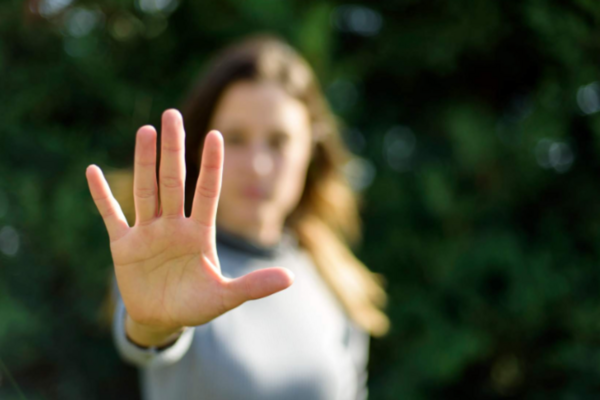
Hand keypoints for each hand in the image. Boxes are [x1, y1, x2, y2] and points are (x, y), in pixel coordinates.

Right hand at [86, 109, 293, 343]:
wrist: (162, 320)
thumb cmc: (196, 305)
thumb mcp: (225, 297)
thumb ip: (253, 286)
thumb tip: (290, 278)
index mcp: (199, 233)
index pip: (207, 191)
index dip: (211, 165)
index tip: (216, 135)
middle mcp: (174, 225)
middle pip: (173, 181)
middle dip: (173, 149)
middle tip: (172, 114)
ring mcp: (148, 232)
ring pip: (146, 190)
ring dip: (144, 162)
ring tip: (146, 130)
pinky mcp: (123, 245)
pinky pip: (111, 215)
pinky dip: (101, 196)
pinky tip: (93, 171)